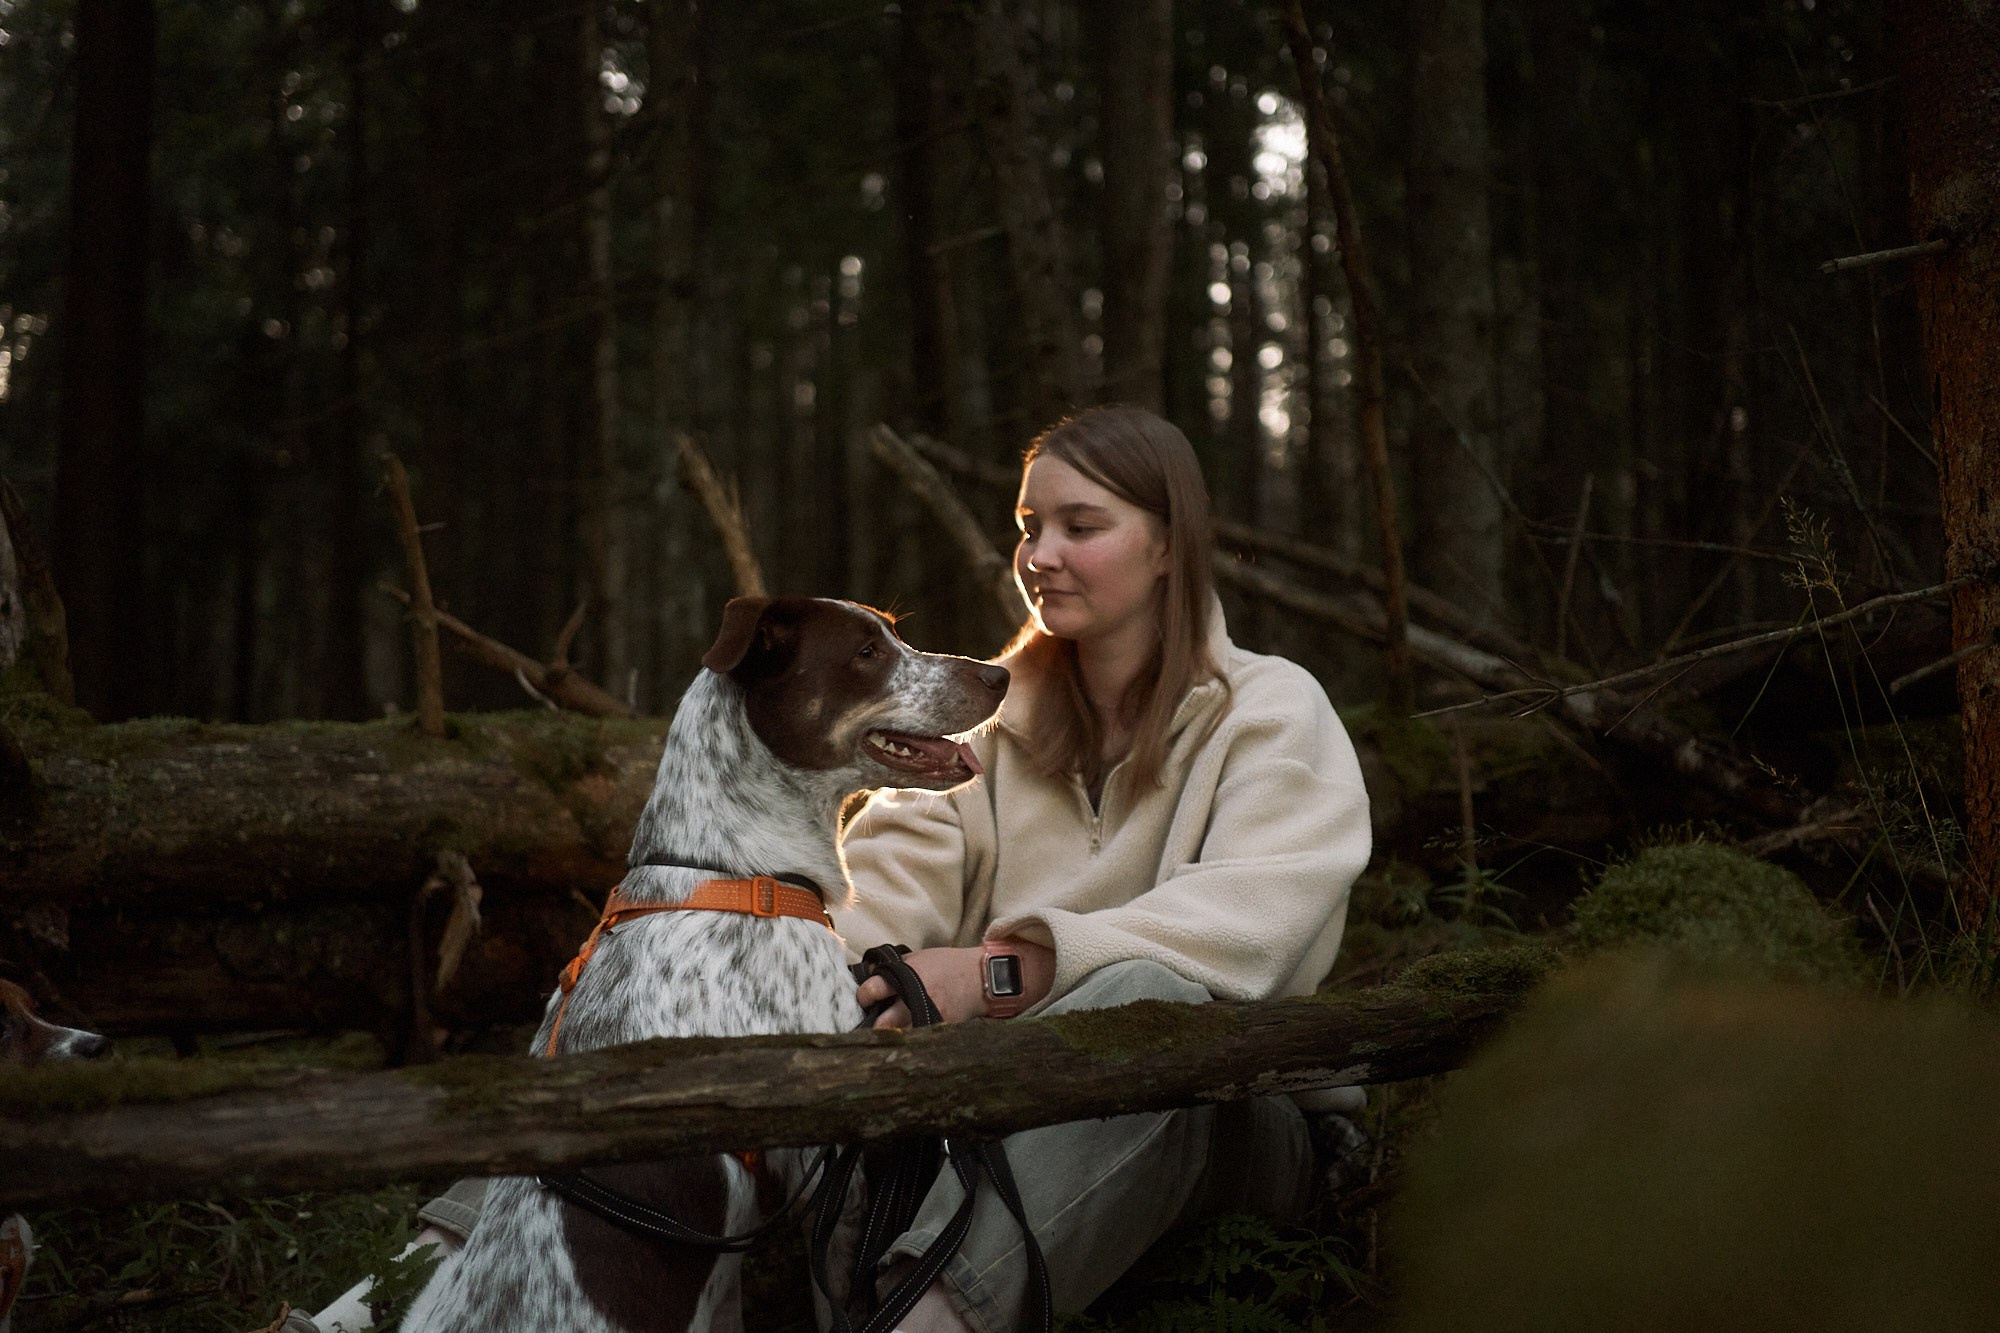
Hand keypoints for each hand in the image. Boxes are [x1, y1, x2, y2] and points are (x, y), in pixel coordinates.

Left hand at [857, 947, 985, 1027]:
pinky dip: (909, 1039)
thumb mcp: (917, 957)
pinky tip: (908, 1034)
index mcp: (906, 977)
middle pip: (882, 1023)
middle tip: (871, 1021)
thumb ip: (892, 967)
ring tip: (889, 1029)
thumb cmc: (947, 965)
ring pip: (897, 1037)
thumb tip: (867, 972)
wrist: (979, 978)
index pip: (872, 991)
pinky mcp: (938, 1030)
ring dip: (891, 1034)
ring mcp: (927, 1018)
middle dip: (873, 1024)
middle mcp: (914, 999)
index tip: (864, 1000)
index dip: (863, 996)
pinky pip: (916, 1040)